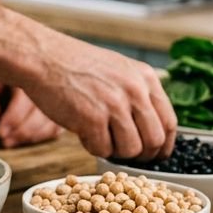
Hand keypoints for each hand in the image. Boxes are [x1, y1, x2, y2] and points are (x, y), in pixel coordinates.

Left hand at [0, 80, 60, 147]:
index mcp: (24, 68)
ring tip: (8, 142)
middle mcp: (43, 80)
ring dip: (32, 136)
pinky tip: (20, 139)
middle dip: (25, 130)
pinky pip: (55, 126)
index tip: (0, 132)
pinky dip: (40, 136)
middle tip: (4, 141)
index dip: (15, 117)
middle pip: (45, 110)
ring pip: (53, 120)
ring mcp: (52, 95)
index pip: (28, 95)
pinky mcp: (53, 109)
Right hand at [26, 41, 176, 160]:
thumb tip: (150, 126)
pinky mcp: (92, 118)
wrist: (43, 57)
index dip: (164, 145)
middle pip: (154, 140)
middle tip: (125, 154)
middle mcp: (135, 91)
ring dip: (115, 152)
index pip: (169, 122)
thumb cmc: (75, 64)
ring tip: (99, 137)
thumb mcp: (119, 69)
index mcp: (145, 78)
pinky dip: (93, 147)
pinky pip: (102, 150)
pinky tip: (82, 132)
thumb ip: (138, 92)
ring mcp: (114, 105)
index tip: (156, 154)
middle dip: (141, 155)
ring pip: (131, 150)